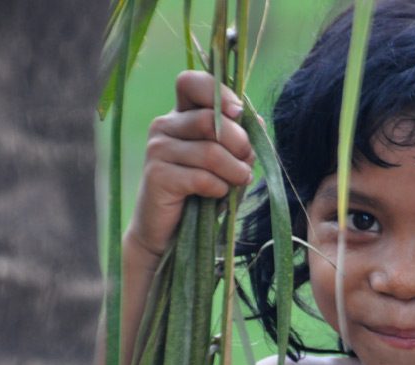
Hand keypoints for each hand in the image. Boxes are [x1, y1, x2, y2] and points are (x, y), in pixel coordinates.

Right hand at [125, 70, 255, 264]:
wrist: (169, 232)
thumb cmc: (201, 192)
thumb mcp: (226, 162)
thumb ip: (240, 139)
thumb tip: (258, 120)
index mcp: (181, 114)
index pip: (191, 82)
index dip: (218, 93)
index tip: (239, 114)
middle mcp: (164, 126)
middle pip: (210, 120)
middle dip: (240, 142)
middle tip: (248, 161)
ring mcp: (157, 150)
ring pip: (210, 151)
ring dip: (235, 170)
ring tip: (240, 181)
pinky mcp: (156, 176)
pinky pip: (201, 178)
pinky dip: (219, 188)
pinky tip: (218, 196)